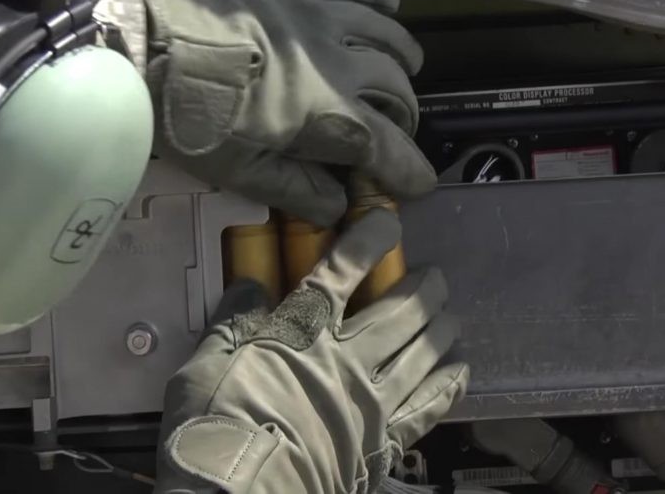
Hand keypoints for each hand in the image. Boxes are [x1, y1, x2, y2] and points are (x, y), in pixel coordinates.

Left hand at [129, 0, 434, 225]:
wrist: (149, 49)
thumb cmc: (194, 120)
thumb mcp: (241, 173)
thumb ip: (297, 191)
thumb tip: (337, 207)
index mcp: (329, 115)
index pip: (388, 147)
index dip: (409, 170)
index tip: (418, 187)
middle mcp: (340, 66)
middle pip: (396, 90)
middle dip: (403, 120)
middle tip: (391, 138)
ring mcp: (321, 26)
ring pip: (386, 38)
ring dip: (403, 61)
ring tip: (408, 72)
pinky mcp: (297, 0)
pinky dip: (381, 5)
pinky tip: (392, 9)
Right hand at [155, 209, 468, 492]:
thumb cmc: (216, 427)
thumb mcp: (204, 366)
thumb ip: (231, 323)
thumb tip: (247, 286)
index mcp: (303, 333)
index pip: (342, 273)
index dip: (368, 243)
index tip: (387, 222)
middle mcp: (348, 359)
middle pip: (400, 312)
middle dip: (423, 288)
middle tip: (433, 277)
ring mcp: (372, 402)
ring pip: (422, 354)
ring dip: (440, 330)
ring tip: (450, 318)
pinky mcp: (383, 442)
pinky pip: (427, 408)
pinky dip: (448, 386)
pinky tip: (460, 371)